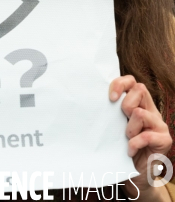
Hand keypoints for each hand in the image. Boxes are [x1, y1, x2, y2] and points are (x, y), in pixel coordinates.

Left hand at [110, 75, 171, 200]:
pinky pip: (146, 136)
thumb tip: (92, 98)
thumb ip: (112, 111)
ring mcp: (159, 125)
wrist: (134, 176)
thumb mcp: (115, 126)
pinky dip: (134, 144)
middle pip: (140, 89)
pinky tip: (130, 151)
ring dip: (129, 128)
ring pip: (141, 113)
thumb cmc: (120, 148)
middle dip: (126, 104)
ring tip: (126, 139)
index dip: (120, 84)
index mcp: (139, 104)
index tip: (110, 98)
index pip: (132, 81)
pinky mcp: (164, 140)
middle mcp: (151, 110)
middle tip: (122, 120)